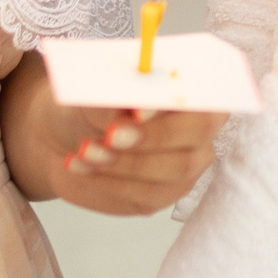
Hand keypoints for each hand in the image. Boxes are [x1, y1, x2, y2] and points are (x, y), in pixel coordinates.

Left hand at [0, 49, 226, 215]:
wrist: (70, 135)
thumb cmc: (93, 103)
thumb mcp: (98, 86)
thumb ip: (116, 91)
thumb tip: (126, 101)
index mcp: (193, 84)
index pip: (207, 87)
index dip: (179, 97)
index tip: (139, 107)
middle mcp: (200, 122)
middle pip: (201, 129)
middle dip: (154, 134)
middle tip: (111, 135)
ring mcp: (188, 161)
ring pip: (176, 167)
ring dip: (125, 161)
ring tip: (86, 150)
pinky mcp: (164, 193)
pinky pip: (148, 194)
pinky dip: (109, 181)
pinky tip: (83, 166)